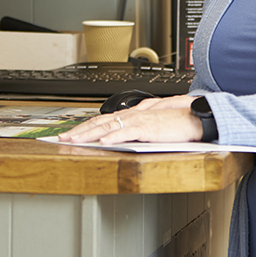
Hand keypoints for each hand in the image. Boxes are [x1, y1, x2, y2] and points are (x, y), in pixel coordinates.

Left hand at [57, 95, 201, 145]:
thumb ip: (131, 130)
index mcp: (129, 115)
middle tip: (62, 138)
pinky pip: (126, 132)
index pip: (100, 120)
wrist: (193, 118)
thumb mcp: (148, 127)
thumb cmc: (174, 124)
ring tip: (75, 140)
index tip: (70, 134)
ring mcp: (138, 120)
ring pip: (108, 126)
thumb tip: (115, 137)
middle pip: (98, 122)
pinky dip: (113, 136)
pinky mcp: (147, 128)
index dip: (83, 127)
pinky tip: (103, 141)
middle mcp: (130, 115)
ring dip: (89, 134)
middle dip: (79, 131)